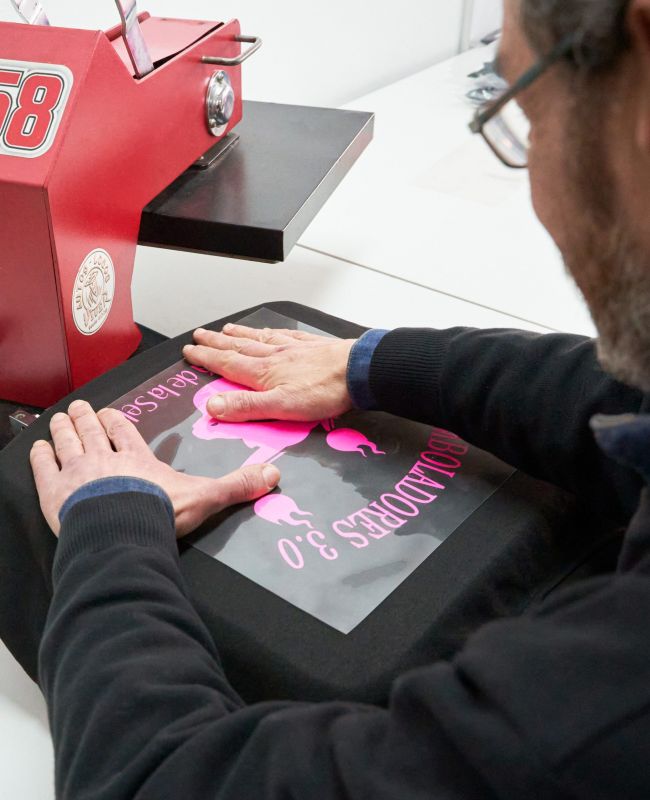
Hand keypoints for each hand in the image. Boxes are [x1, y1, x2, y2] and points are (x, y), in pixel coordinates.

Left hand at [30, 400, 280, 537]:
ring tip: (59, 418)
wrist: (123, 532)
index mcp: (137, 459)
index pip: (125, 432)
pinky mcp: (55, 491)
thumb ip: (237, 485)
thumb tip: (273, 475)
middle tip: (79, 407)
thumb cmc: (161, 513)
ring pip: (67, 441)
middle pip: (92, 430)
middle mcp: (105, 459)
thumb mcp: (206, 497)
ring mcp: (77, 472)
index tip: (109, 413)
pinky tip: (37, 448)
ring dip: (62, 428)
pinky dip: (39, 455)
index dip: (116, 422)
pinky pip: (43, 466)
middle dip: (86, 417)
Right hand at [182, 324, 356, 421]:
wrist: (359, 372)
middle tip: (201, 334)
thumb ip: (246, 407)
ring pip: (259, 338)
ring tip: (227, 328)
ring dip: (240, 334)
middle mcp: (275, 356)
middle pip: (239, 346)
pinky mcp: (311, 345)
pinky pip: (285, 335)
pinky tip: (271, 330)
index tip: (190, 351)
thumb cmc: (324, 391)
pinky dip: (272, 331)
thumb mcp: (281, 407)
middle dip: (217, 342)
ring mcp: (293, 348)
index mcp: (264, 373)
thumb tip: (213, 407)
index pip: (227, 363)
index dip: (206, 358)